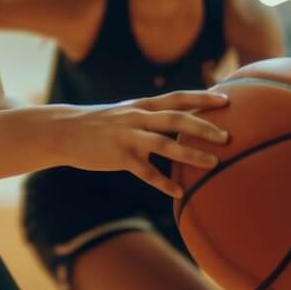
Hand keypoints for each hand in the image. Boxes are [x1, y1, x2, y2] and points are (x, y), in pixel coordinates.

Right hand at [54, 90, 229, 197]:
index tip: (227, 99)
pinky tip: (179, 192)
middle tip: (227, 136)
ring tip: (213, 163)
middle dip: (203, 126)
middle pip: (175, 118)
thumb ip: (149, 115)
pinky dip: (163, 182)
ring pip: (164, 144)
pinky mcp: (118, 157)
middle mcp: (137, 118)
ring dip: (190, 153)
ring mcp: (127, 137)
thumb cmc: (98, 123)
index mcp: (141, 105)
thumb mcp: (125, 112)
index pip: (178, 97)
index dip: (202, 97)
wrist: (63, 130)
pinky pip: (145, 172)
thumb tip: (178, 122)